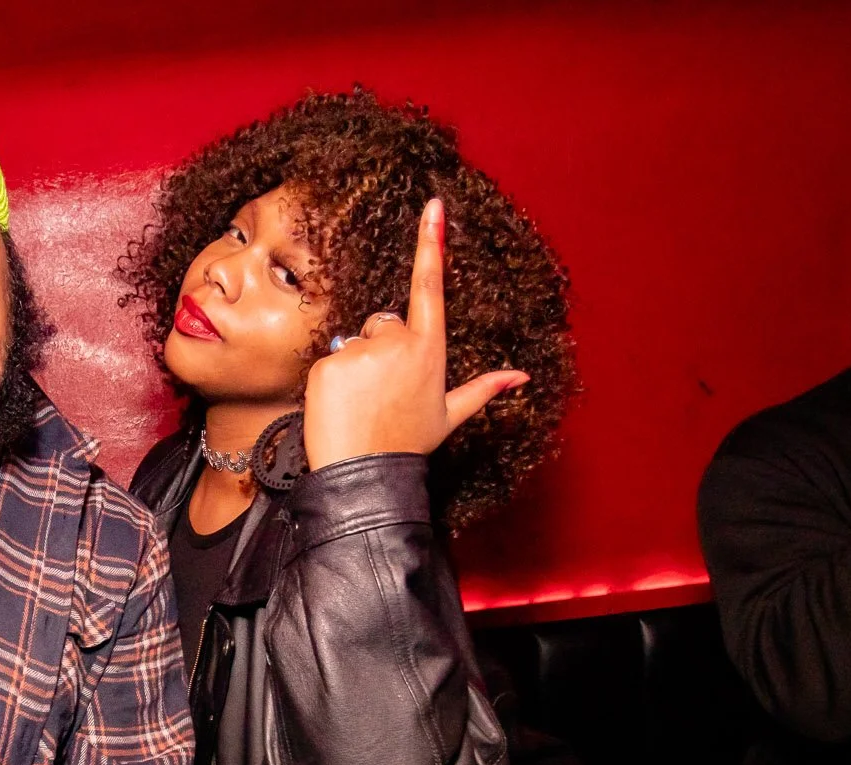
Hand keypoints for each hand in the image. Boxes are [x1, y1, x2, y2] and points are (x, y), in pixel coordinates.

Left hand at [302, 197, 528, 471]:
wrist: (365, 474)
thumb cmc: (408, 445)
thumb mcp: (450, 416)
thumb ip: (485, 388)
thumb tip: (521, 376)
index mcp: (430, 348)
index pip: (430, 285)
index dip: (432, 243)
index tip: (433, 206)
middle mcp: (398, 341)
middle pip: (384, 323)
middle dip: (381, 349)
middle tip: (382, 392)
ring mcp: (361, 349)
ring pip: (355, 342)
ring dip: (356, 366)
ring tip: (362, 403)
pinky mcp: (329, 361)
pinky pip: (329, 358)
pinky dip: (333, 379)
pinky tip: (342, 405)